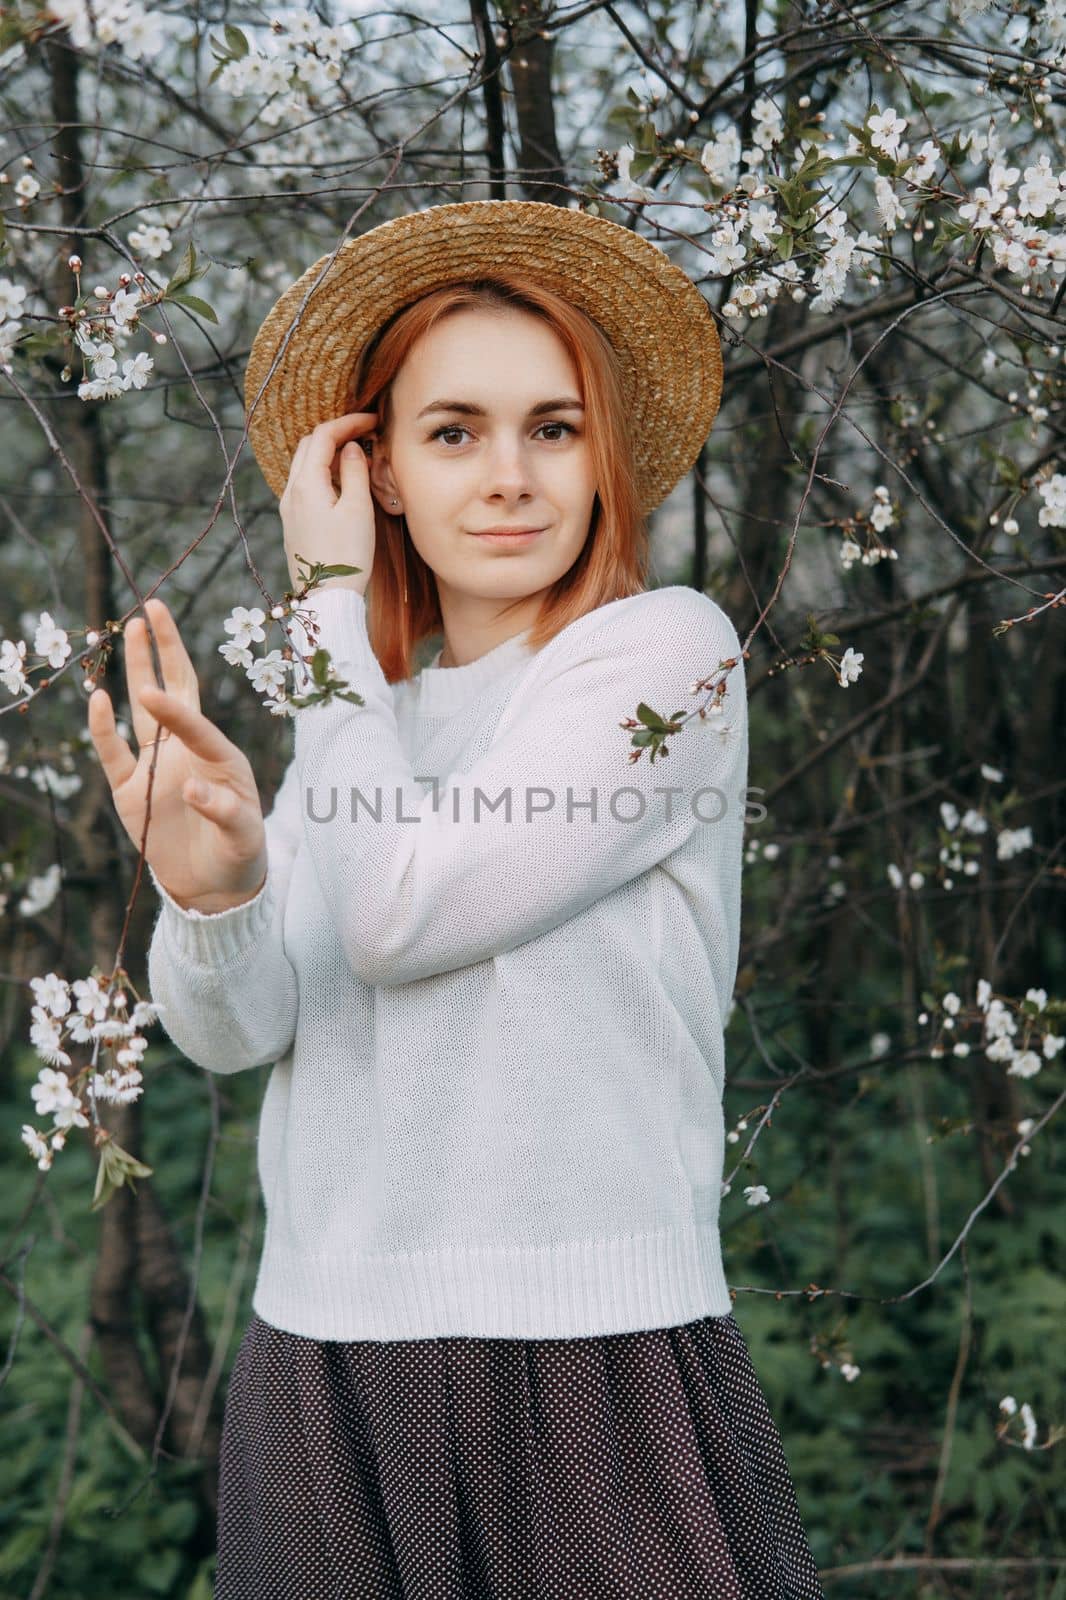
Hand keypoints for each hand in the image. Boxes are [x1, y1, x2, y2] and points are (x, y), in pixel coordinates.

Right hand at [88, 598, 268, 912]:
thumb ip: (224, 812)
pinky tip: (96, 697)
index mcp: (219, 755)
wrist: (215, 886)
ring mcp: (157, 766)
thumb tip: (190, 788)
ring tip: (130, 628)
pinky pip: (113, 752)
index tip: (151, 693)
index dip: (174, 710)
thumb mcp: (243, 835)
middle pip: (175, 690)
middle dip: (165, 650)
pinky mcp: (131, 788)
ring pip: (142, 710)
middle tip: (153, 607)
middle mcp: (187, 751)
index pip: (194, 722)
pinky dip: (103, 729)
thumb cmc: (239, 853)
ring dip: (137, 670)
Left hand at [280, 412, 378, 595]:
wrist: (327, 599)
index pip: (323, 436)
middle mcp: (291, 491)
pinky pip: (305, 484)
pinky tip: (342, 481)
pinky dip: (323, 471)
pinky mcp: (293, 522)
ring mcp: (289, 508)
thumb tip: (352, 449)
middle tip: (365, 433)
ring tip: (357, 454)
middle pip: (309, 445)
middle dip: (336, 433)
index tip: (373, 421)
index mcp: (306, 483)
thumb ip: (355, 472)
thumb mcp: (358, 510)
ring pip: (304, 464)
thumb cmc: (347, 557)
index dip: (348, 422)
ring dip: (328, 452)